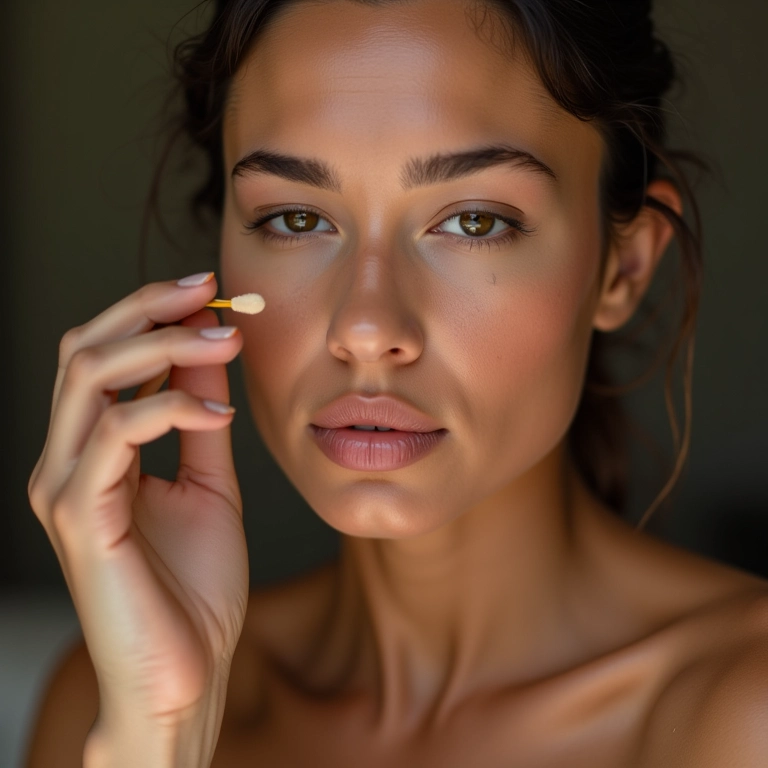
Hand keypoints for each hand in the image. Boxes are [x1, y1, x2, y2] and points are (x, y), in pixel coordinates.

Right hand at [28, 274, 248, 726]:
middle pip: (83, 350)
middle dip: (148, 308)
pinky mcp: (81, 518)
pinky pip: (116, 434)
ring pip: (89, 377)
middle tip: (210, 291)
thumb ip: (200, 421)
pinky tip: (221, 416)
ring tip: (226, 340)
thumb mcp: (209, 483)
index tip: (214, 294)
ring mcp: (66, 488)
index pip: (102, 357)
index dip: (153, 314)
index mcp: (92, 453)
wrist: (185, 674)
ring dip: (163, 345)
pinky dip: (171, 408)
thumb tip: (208, 355)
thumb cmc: (194, 587)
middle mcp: (66, 462)